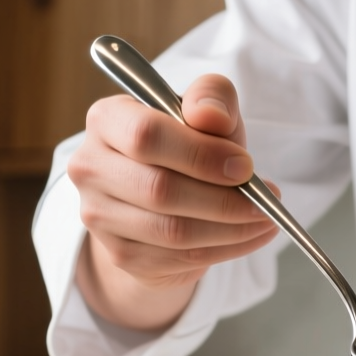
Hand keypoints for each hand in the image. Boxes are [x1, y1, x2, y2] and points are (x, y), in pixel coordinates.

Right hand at [68, 74, 281, 330]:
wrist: (164, 200)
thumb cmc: (188, 146)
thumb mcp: (207, 112)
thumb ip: (212, 97)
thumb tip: (210, 115)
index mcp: (107, 120)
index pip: (146, 136)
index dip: (201, 154)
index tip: (245, 165)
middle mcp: (90, 167)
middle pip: (159, 189)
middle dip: (224, 198)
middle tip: (265, 199)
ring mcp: (99, 215)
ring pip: (172, 231)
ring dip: (231, 228)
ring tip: (265, 218)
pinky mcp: (120, 254)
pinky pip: (180, 258)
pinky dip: (227, 249)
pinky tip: (250, 235)